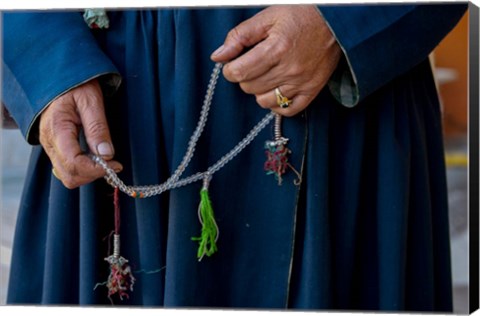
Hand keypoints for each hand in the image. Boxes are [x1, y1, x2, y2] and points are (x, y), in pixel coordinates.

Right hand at [39, 79, 121, 188]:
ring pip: (66, 175)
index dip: (96, 169)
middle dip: (93, 174)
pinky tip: (96, 159)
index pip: (73, 163)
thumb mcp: (91, 101)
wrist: (60, 77)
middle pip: (69, 175)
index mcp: (56, 128)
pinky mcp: (55, 146)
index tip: (116, 164)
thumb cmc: (76, 84)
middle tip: (113, 164)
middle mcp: (48, 141)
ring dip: (88, 174)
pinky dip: (83, 169)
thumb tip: (106, 154)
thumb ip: (97, 128)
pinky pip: (66, 168)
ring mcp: (50, 146)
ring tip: (106, 162)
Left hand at [211, 5, 340, 115]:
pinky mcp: (312, 91)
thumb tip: (218, 56)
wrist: (336, 22)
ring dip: (259, 90)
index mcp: (276, 49)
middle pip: (249, 87)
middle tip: (253, 64)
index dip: (230, 69)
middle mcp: (289, 69)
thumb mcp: (267, 17)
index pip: (239, 72)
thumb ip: (239, 36)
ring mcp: (301, 83)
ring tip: (265, 76)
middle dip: (245, 77)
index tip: (233, 63)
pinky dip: (277, 104)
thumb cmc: (299, 16)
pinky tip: (275, 90)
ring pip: (264, 101)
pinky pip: (287, 110)